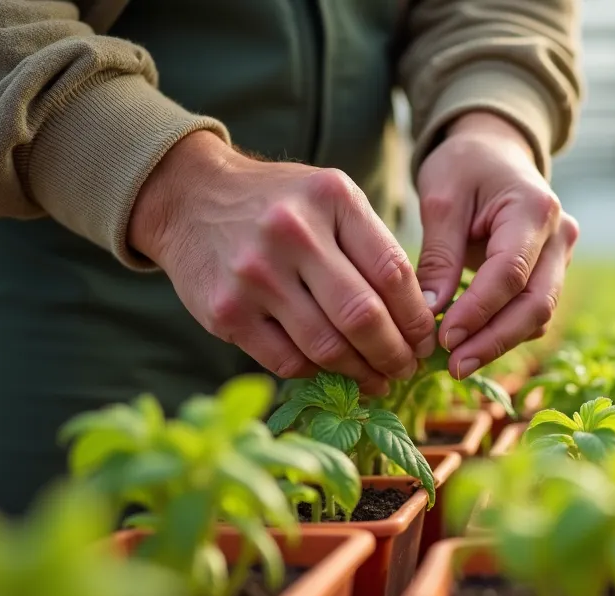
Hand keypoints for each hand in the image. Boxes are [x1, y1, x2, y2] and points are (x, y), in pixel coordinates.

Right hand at [130, 131, 436, 394]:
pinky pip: (287, 360)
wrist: (189, 198)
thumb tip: (420, 316)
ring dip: (361, 372)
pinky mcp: (226, 312)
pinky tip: (333, 372)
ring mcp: (255, 275)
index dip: (417, 317)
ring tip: (378, 378)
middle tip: (407, 367)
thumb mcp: (330, 199)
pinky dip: (317, 373)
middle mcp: (293, 233)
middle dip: (395, 353)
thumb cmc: (279, 204)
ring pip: (326, 346)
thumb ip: (371, 246)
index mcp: (331, 199)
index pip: (393, 272)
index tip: (426, 339)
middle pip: (363, 316)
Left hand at [415, 112, 579, 378]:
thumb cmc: (464, 166)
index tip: (443, 338)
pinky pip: (531, 312)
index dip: (478, 311)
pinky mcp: (551, 273)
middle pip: (536, 304)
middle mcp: (560, 236)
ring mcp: (561, 257)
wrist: (493, 149)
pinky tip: (469, 345)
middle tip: (454, 367)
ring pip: (539, 314)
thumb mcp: (441, 199)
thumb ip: (439, 255)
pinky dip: (503, 331)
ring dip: (498, 342)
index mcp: (534, 209)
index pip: (510, 273)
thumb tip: (431, 312)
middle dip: (495, 340)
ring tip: (456, 363)